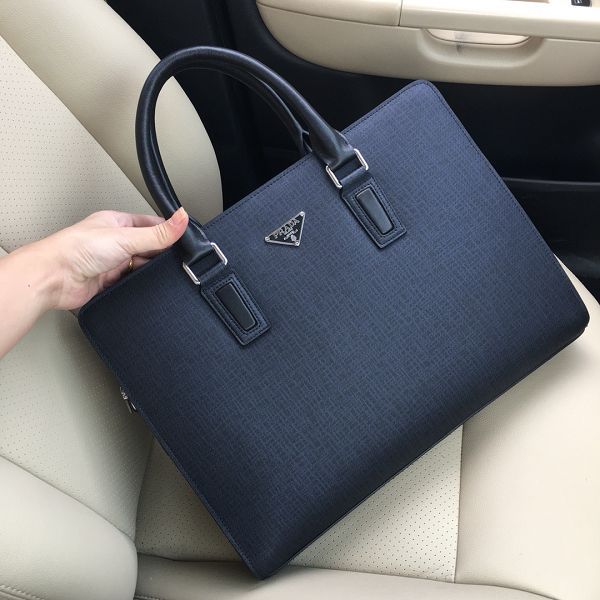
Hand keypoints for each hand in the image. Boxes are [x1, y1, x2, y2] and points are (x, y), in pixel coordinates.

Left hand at [14, 207, 188, 310]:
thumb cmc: (76, 249)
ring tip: (156, 273)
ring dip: (148, 271)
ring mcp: (111, 262)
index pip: (150, 224)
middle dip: (159, 254)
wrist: (54, 278)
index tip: (184, 238)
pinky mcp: (109, 282)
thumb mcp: (126, 237)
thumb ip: (157, 233)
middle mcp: (114, 242)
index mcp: (116, 223)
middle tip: (174, 260)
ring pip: (140, 266)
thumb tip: (182, 219)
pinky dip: (139, 285)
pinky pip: (131, 283)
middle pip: (147, 247)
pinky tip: (144, 285)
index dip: (167, 231)